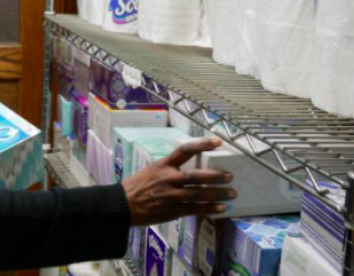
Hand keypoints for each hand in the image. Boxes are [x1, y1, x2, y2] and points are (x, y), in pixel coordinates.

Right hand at [121, 137, 235, 226]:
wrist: (122, 205)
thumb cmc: (136, 187)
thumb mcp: (150, 171)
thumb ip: (168, 169)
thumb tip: (188, 169)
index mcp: (162, 165)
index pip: (184, 150)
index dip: (202, 144)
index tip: (218, 141)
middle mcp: (167, 178)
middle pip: (195, 175)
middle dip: (215, 176)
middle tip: (230, 176)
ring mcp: (170, 195)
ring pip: (198, 193)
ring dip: (217, 194)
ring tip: (231, 193)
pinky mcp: (171, 211)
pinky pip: (194, 209)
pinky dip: (209, 209)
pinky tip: (221, 209)